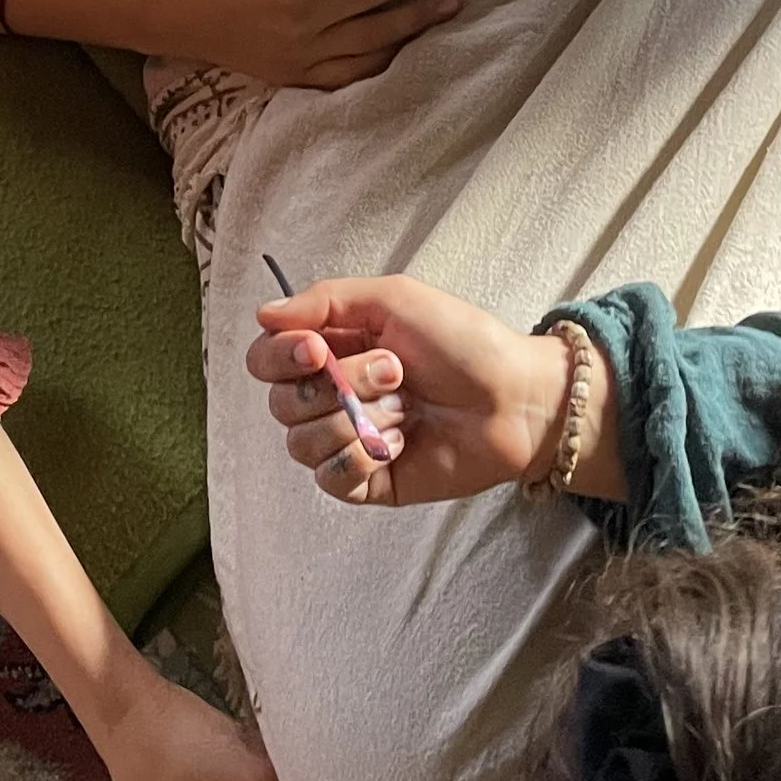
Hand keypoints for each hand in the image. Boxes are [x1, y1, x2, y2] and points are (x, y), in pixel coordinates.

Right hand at [248, 276, 581, 507]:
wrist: (516, 399)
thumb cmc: (464, 342)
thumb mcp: (395, 299)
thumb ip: (325, 300)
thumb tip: (264, 313)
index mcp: (333, 347)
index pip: (267, 358)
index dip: (280, 355)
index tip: (315, 348)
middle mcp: (334, 395)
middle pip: (281, 402)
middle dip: (338, 384)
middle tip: (393, 370)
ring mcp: (348, 440)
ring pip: (301, 442)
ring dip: (356, 420)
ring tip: (405, 408)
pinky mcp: (368, 481)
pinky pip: (330, 479)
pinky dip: (359, 458)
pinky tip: (397, 444)